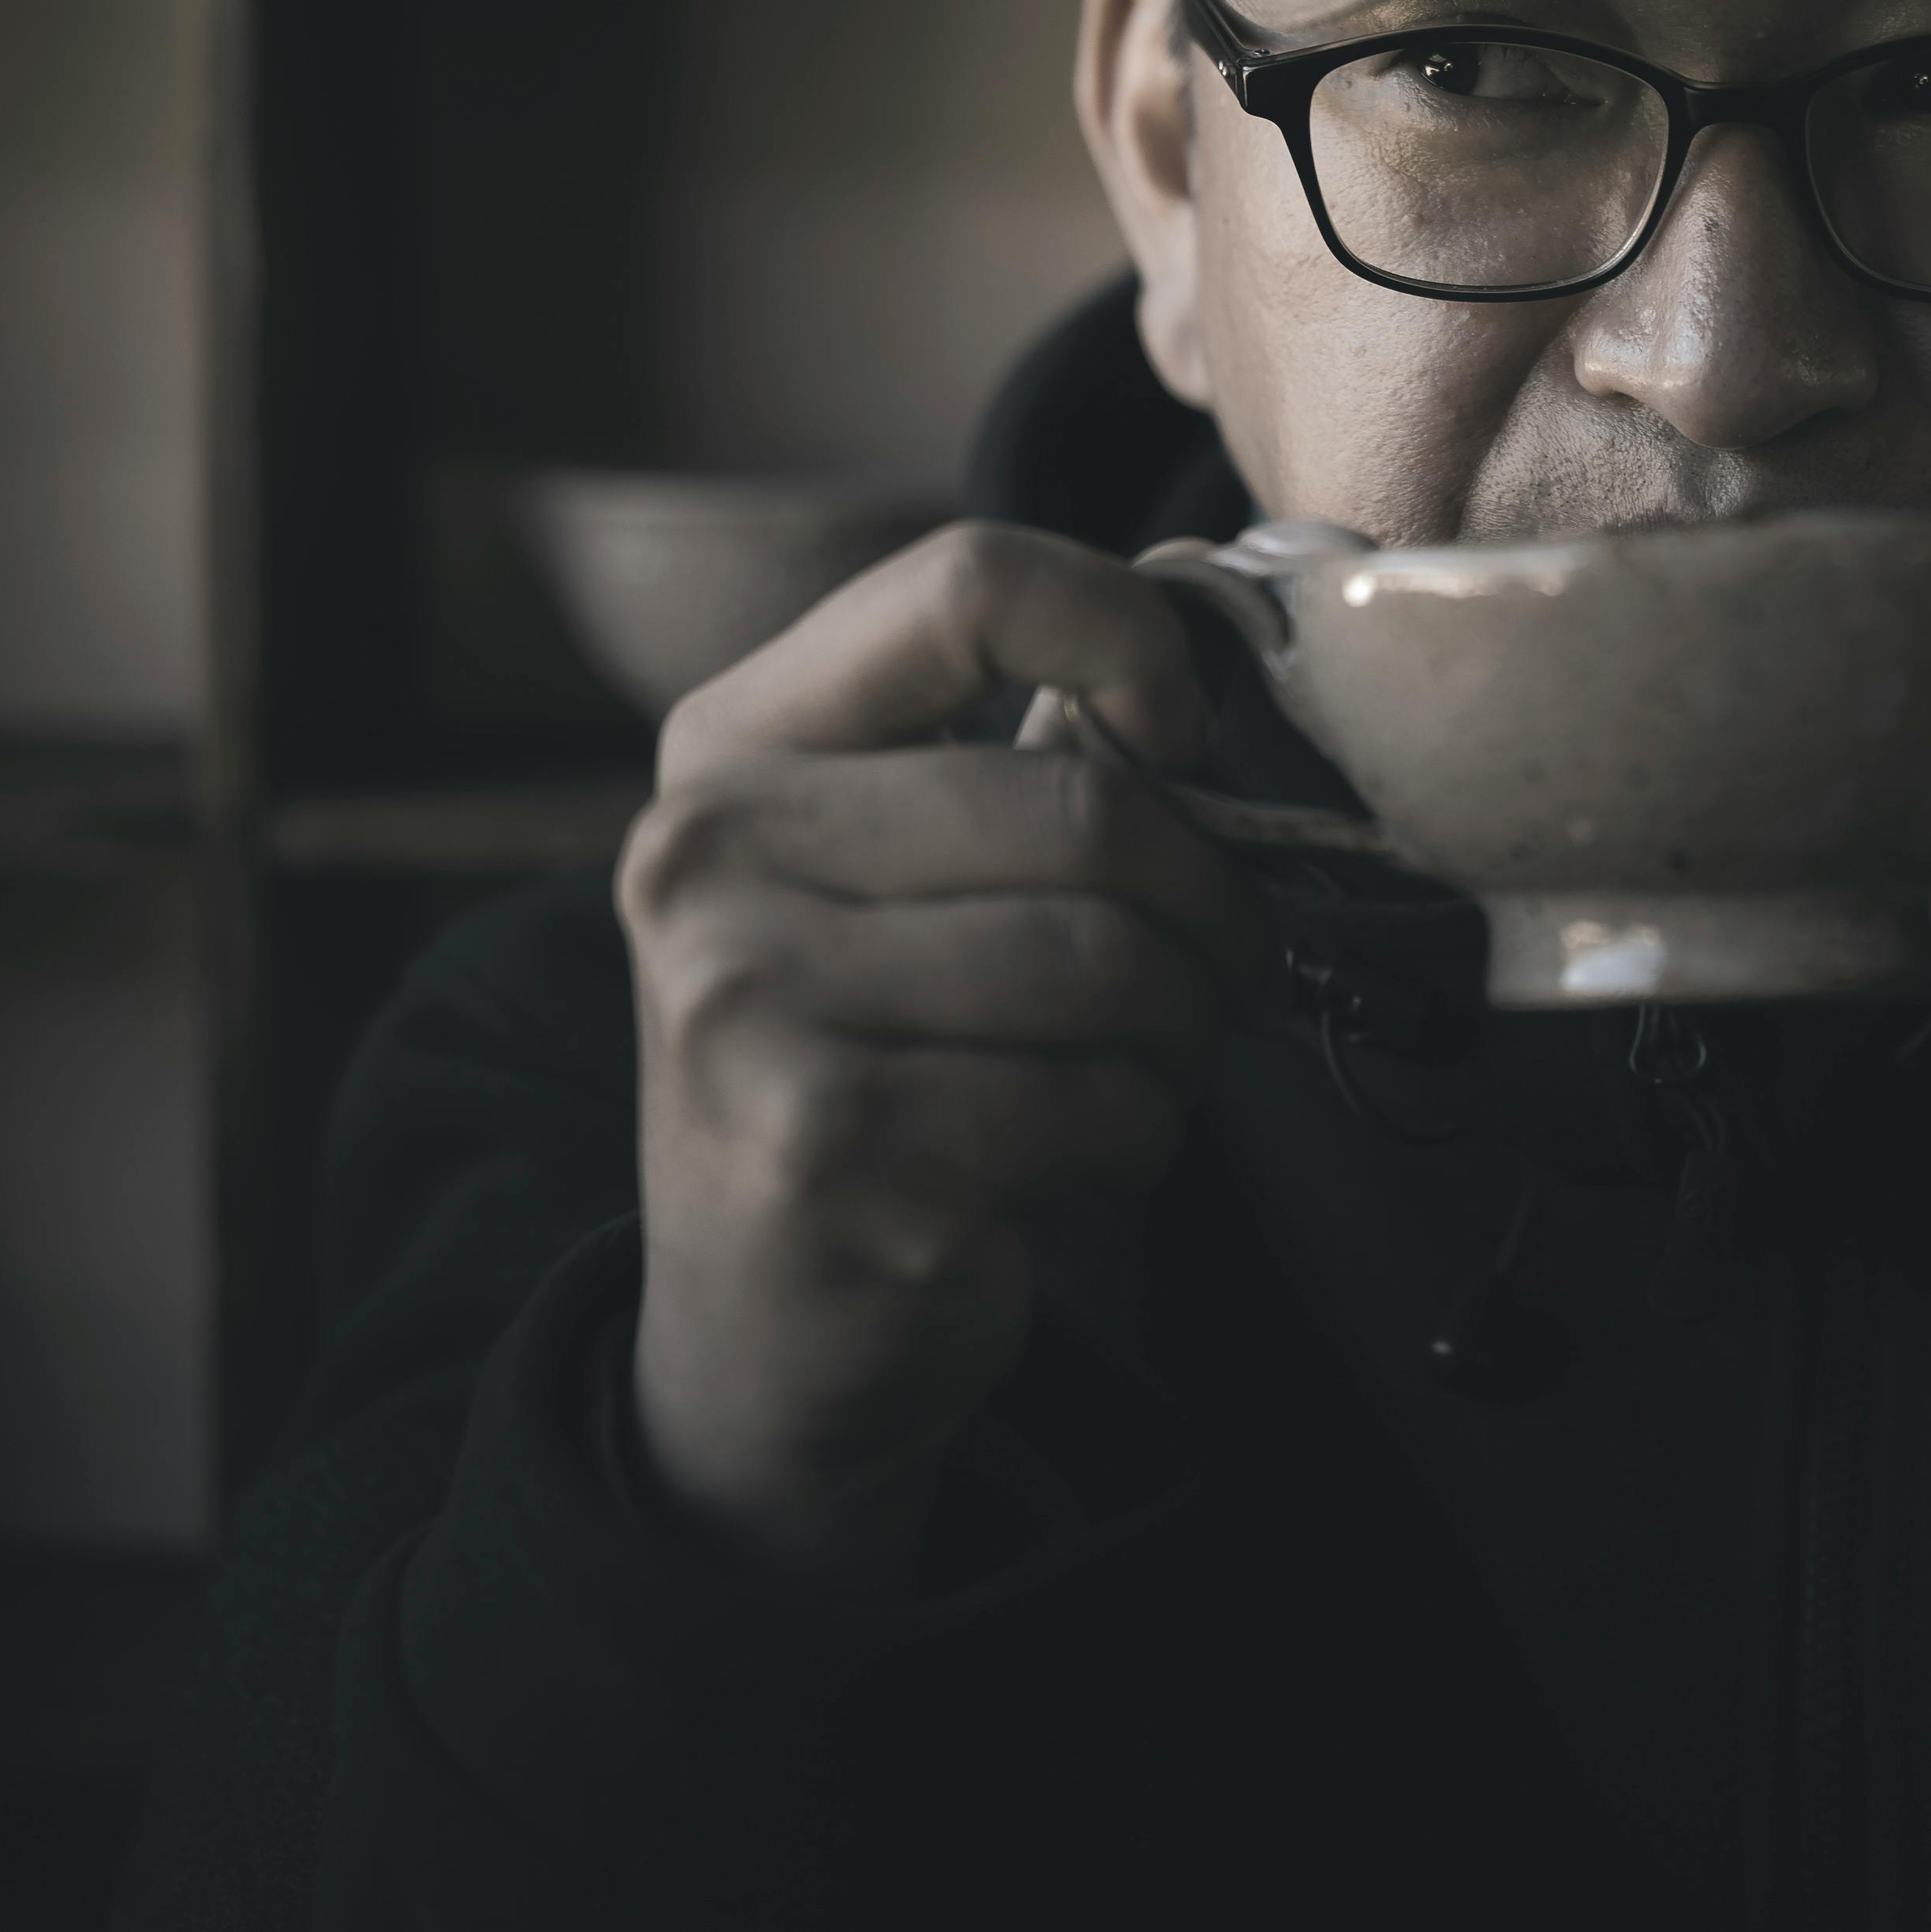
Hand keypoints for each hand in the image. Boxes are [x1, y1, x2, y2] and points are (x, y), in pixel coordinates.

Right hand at [616, 525, 1251, 1591]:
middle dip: (1205, 903)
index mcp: (729, 748)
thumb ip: (1014, 755)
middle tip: (1223, 969)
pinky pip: (1093, 1098)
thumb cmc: (866, 1074)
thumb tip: (1217, 655)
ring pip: (1106, 958)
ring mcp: (749, 1007)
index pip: (968, 584)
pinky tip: (1081, 1158)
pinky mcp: (827, 1151)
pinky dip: (1137, 1135)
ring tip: (1146, 1066)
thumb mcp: (885, 885)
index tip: (1185, 738)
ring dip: (1181, 1030)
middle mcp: (707, 859)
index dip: (1129, 639)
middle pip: (1078, 804)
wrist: (756, 1347)